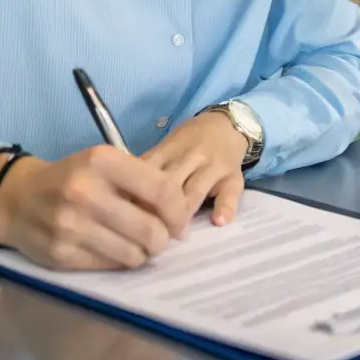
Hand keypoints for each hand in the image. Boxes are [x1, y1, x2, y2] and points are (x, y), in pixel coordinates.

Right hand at [0, 145, 189, 270]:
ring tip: (136, 244)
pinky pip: (110, 267)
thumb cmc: (72, 177)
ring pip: (134, 255)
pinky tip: (112, 249)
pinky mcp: (62, 255)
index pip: (161, 190)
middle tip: (158, 237)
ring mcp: (71, 226)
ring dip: (142, 253)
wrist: (18, 199)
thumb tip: (180, 219)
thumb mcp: (103, 164)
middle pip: (151, 230)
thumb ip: (140, 182)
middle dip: (163, 239)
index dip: (179, 211)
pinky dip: (118, 262)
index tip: (179, 221)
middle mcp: (85, 191)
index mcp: (101, 160)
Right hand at [142, 112, 246, 226]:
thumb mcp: (235, 181)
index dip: (179, 218)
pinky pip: (141, 162)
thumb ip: (228, 202)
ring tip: (131, 216)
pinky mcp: (157, 145)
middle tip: (147, 231)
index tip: (171, 236)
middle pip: (167, 186)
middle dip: (156, 209)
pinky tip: (124, 194)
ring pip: (150, 174)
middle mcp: (190, 157)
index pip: (191, 197)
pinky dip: (132, 178)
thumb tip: (220, 222)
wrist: (220, 123)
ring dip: (140, 195)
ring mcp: (171, 150)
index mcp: (211, 168)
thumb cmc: (226, 160)